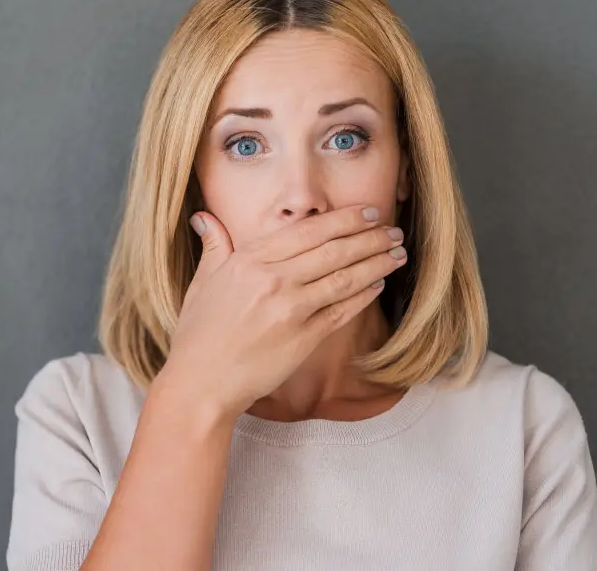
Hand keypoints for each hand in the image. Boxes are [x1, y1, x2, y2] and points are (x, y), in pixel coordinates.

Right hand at [155, 204, 407, 418]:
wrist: (201, 383)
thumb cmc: (198, 334)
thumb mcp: (201, 282)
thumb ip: (214, 246)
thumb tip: (204, 218)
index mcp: (250, 259)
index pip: (308, 230)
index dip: (344, 219)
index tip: (367, 212)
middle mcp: (273, 279)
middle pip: (333, 250)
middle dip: (369, 237)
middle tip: (393, 229)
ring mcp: (291, 309)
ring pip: (344, 278)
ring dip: (376, 263)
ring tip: (397, 253)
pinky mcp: (304, 338)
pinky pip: (342, 311)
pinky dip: (364, 296)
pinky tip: (378, 285)